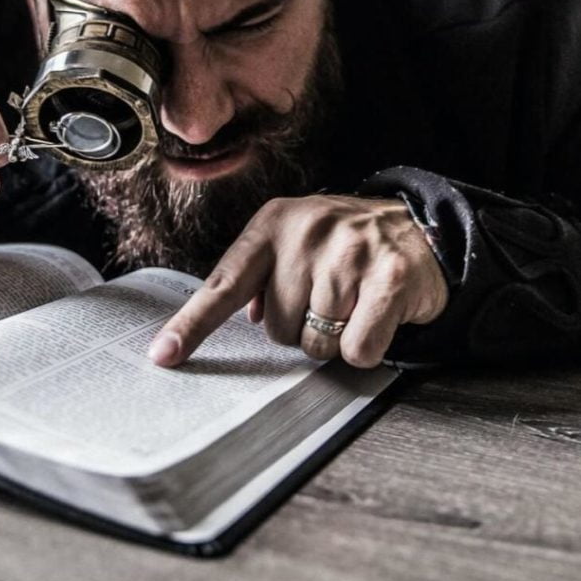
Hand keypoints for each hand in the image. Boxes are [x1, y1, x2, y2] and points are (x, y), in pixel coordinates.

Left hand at [148, 195, 448, 368]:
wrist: (417, 226)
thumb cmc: (341, 245)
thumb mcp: (293, 241)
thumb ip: (258, 274)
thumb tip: (241, 316)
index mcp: (272, 225)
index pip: (223, 283)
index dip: (192, 324)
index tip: (163, 355)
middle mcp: (307, 233)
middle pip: (276, 328)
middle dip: (299, 327)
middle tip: (326, 297)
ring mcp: (349, 253)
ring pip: (316, 343)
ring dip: (333, 338)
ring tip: (352, 301)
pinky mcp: (390, 278)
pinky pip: (357, 349)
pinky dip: (365, 347)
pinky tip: (376, 315)